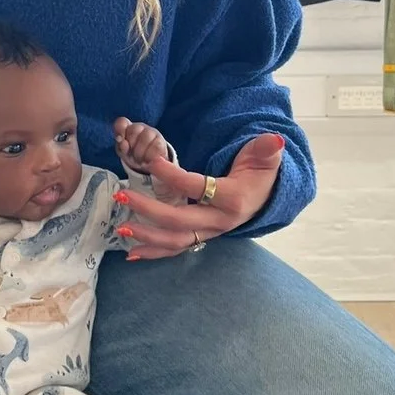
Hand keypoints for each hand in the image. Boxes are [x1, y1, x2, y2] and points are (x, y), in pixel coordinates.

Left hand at [112, 117, 168, 172]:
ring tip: (140, 160)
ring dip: (140, 152)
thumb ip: (121, 147)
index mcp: (127, 128)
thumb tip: (123, 143)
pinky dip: (150, 156)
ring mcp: (152, 132)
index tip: (120, 140)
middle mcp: (140, 127)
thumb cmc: (133, 155)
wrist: (151, 163)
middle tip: (132, 156)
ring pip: (146, 137)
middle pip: (133, 130)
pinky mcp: (161, 141)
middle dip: (131, 145)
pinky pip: (156, 146)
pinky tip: (148, 160)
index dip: (120, 130)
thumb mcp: (124, 153)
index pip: (122, 122)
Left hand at [113, 134, 285, 259]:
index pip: (198, 188)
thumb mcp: (265, 158)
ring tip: (121, 228)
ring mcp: (208, 233)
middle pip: (180, 220)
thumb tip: (274, 140)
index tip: (152, 162)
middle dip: (149, 210)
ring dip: (147, 236)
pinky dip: (153, 252)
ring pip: (175, 241)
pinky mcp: (199, 237)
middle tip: (123, 197)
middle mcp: (219, 222)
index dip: (173, 176)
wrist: (264, 197)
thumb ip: (265, 149)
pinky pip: (175, 248)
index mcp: (232, 199)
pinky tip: (131, 254)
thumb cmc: (259, 174)